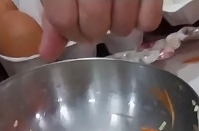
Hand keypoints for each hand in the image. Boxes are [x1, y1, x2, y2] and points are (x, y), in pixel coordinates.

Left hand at [39, 0, 162, 59]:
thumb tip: (49, 53)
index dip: (68, 30)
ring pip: (123, 26)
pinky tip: (134, 10)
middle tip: (94, 20)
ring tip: (113, 12)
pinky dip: (142, 22)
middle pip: (95, 25)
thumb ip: (53, 13)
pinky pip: (149, 20)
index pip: (64, 20)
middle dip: (93, 30)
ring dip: (117, 27)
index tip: (72, 25)